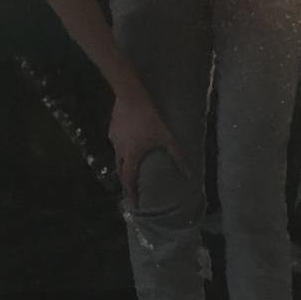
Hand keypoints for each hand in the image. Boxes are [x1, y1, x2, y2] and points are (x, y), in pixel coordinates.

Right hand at [109, 85, 184, 202]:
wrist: (130, 96)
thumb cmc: (149, 118)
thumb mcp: (166, 138)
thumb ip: (177, 156)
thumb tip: (189, 173)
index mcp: (133, 156)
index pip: (129, 180)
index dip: (131, 193)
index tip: (133, 203)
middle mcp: (120, 151)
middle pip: (120, 172)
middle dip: (126, 183)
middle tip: (131, 190)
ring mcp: (113, 141)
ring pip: (117, 158)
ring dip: (123, 167)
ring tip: (131, 171)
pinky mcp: (111, 131)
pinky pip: (116, 146)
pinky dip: (122, 151)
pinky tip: (129, 146)